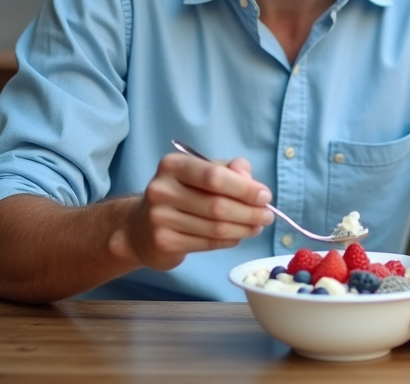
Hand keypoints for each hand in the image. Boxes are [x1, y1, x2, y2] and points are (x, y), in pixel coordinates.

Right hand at [109, 154, 273, 270]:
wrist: (142, 228)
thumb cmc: (182, 194)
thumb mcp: (202, 173)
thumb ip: (230, 170)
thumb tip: (252, 182)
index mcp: (172, 165)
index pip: (214, 176)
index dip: (244, 188)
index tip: (265, 196)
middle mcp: (162, 190)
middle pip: (217, 205)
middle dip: (250, 212)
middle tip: (268, 216)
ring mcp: (160, 218)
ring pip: (216, 227)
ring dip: (244, 228)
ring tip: (258, 226)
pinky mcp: (164, 243)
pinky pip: (208, 244)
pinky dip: (230, 241)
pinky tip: (238, 236)